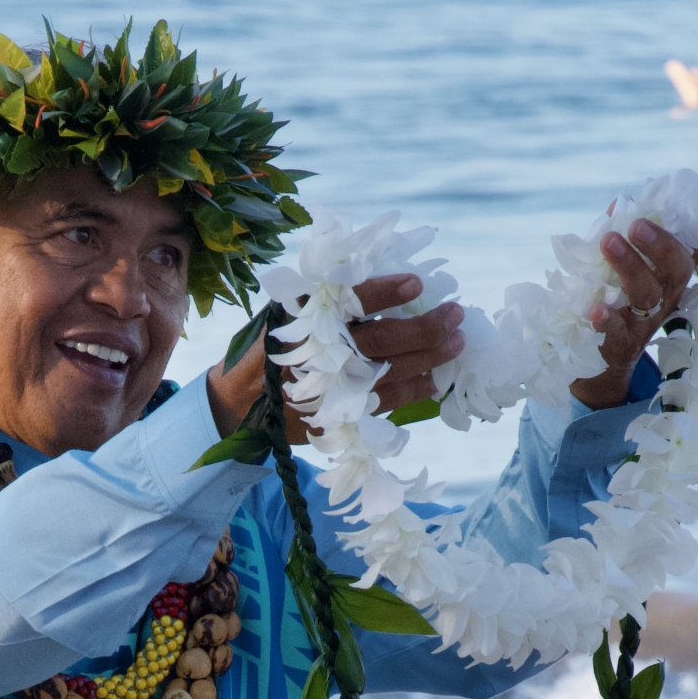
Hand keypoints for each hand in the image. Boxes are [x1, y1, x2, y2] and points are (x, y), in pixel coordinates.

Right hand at [207, 274, 466, 442]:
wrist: (240, 404)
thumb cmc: (271, 348)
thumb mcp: (288, 313)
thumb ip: (329, 300)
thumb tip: (392, 286)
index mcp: (303, 320)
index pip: (349, 301)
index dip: (385, 291)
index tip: (417, 282)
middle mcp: (319, 355)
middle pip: (382, 341)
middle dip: (424, 328)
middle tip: (455, 314)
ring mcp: (332, 389)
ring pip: (392, 373)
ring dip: (430, 358)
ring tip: (457, 342)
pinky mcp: (340, 416)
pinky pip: (388, 402)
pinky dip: (416, 389)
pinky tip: (437, 375)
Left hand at [569, 196, 697, 409]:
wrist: (598, 359)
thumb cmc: (614, 298)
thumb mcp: (622, 266)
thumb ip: (621, 233)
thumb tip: (619, 204)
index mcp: (671, 273)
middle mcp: (667, 296)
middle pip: (677, 270)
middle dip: (661, 245)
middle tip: (637, 224)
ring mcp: (645, 322)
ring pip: (647, 294)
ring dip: (630, 266)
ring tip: (608, 241)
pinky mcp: (620, 344)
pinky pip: (616, 331)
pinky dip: (606, 319)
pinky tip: (595, 309)